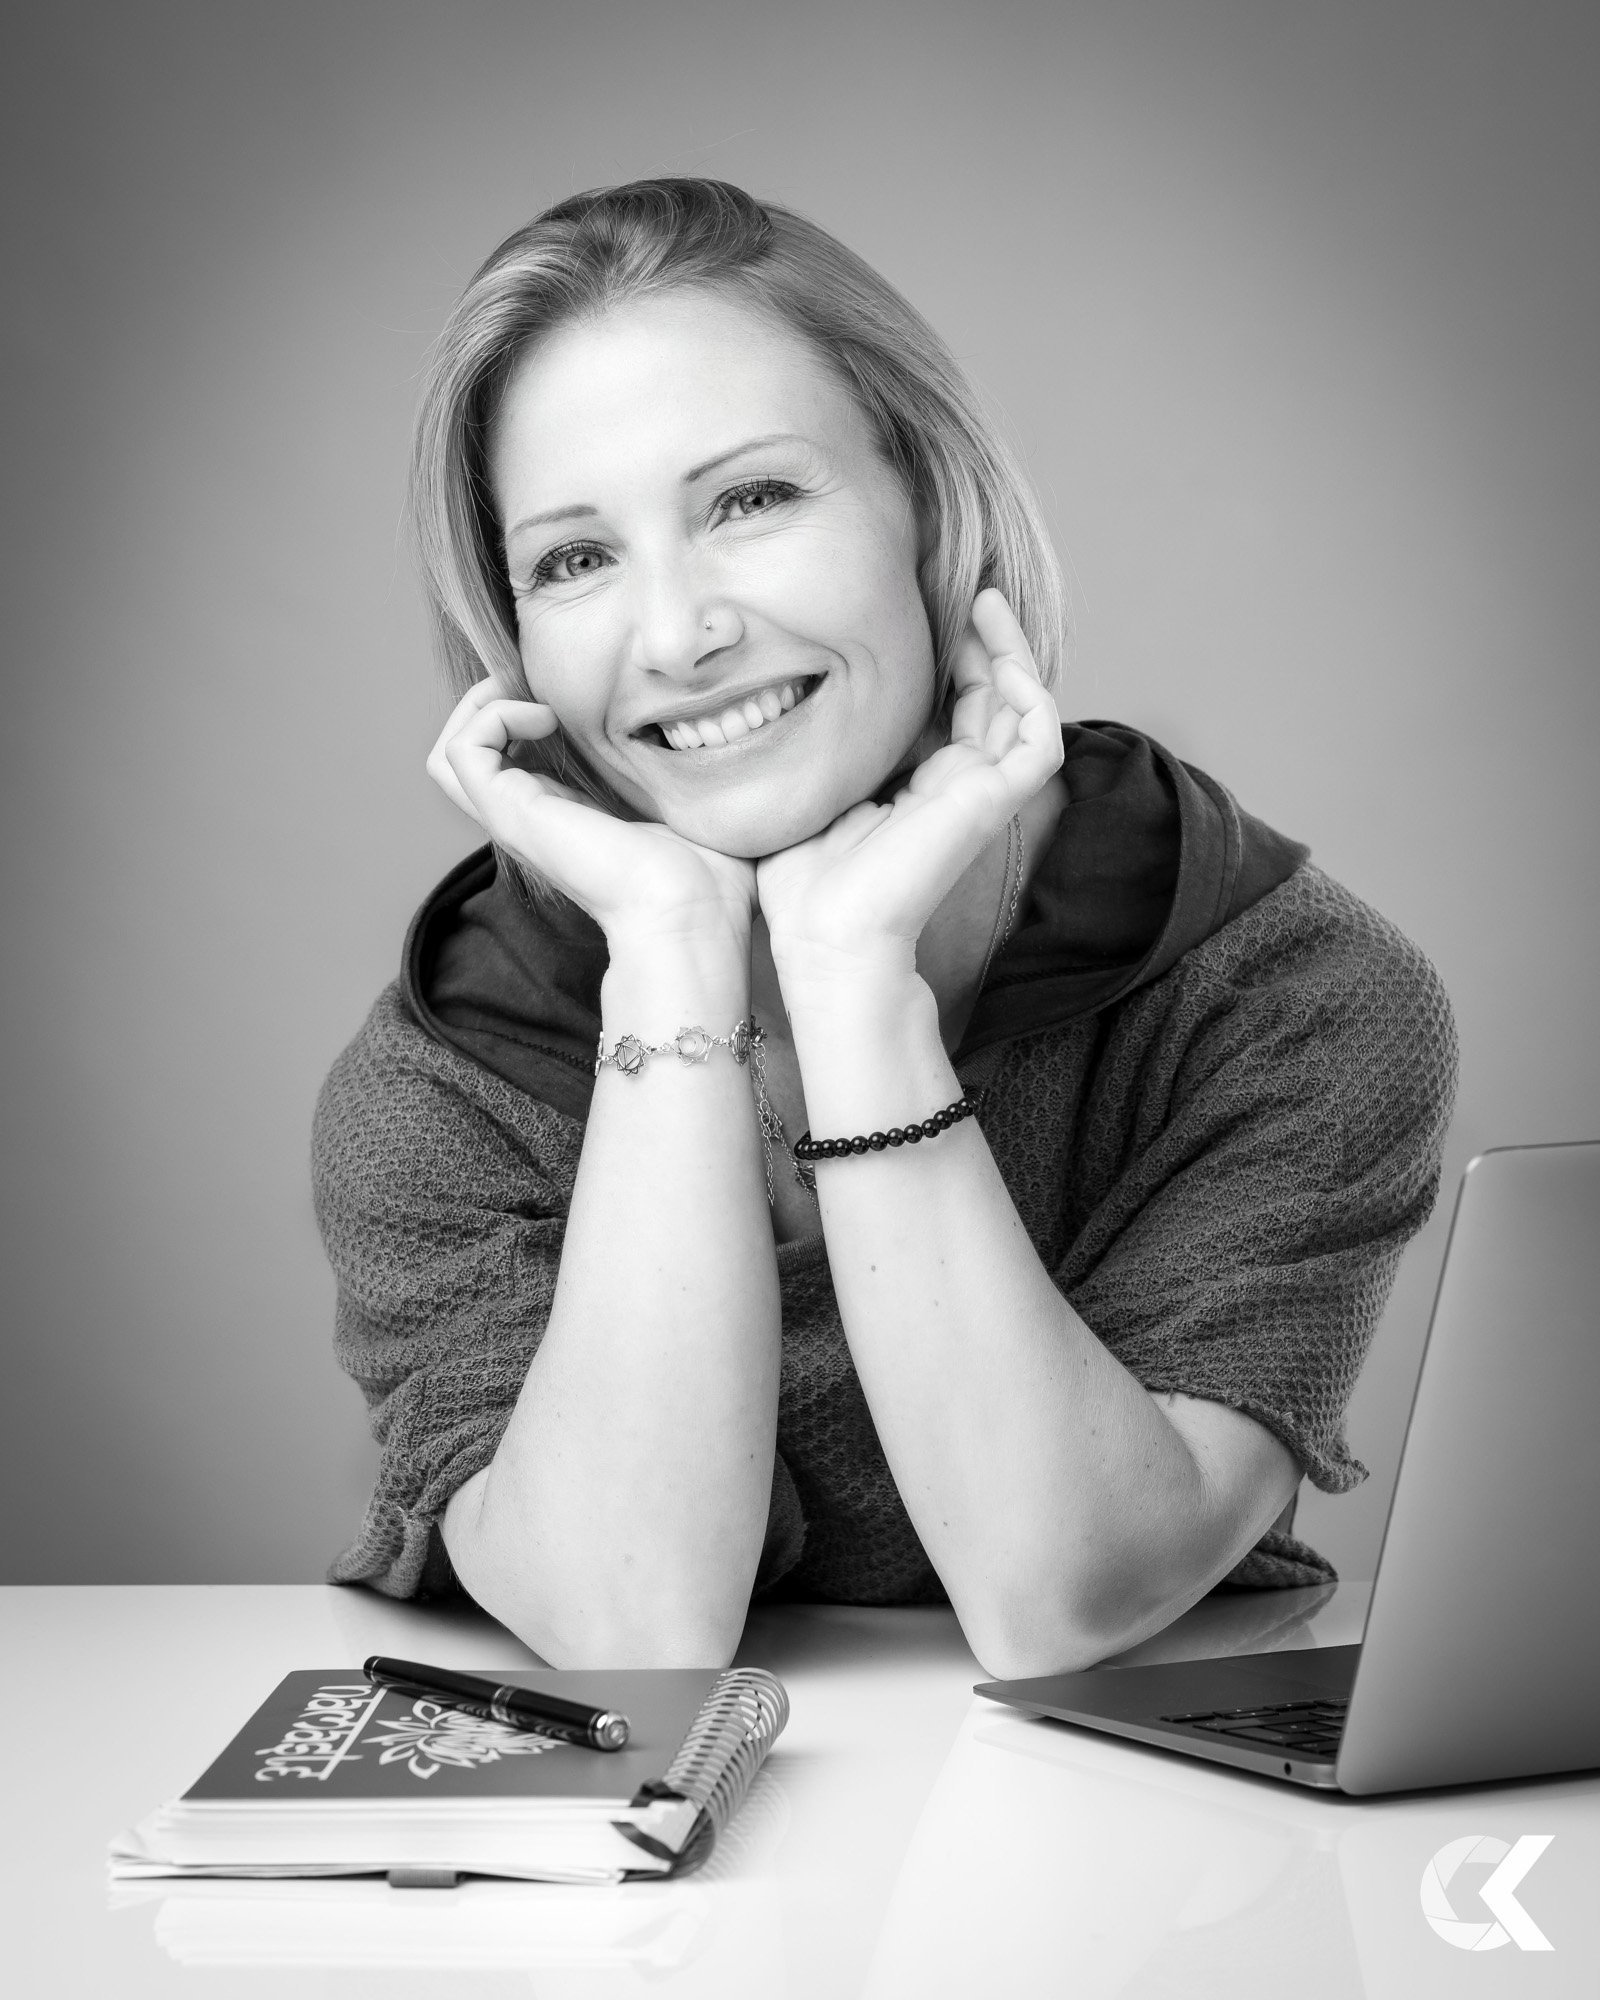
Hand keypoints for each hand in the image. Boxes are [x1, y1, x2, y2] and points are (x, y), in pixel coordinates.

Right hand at [427, 680, 757, 948]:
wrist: (691, 916)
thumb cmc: (709, 879)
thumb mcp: (693, 805)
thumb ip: (687, 771)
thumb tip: (725, 732)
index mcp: (568, 818)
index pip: (514, 759)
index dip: (531, 711)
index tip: (578, 690)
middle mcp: (533, 819)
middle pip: (468, 757)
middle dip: (495, 700)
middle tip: (545, 684)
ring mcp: (516, 818)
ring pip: (452, 752)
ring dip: (484, 704)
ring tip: (538, 697)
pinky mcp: (512, 815)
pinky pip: (463, 749)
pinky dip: (494, 716)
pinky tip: (547, 716)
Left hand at [755, 590, 1062, 981]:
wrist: (824, 936)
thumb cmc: (805, 885)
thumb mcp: (812, 791)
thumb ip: (828, 750)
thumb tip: (789, 697)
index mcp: (921, 789)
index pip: (957, 711)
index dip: (954, 660)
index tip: (927, 611)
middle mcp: (959, 788)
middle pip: (995, 699)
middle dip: (987, 642)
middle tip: (971, 591)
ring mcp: (981, 796)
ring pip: (1025, 709)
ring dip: (1013, 652)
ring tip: (989, 602)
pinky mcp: (994, 803)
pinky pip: (1041, 738)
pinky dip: (1033, 692)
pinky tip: (1002, 656)